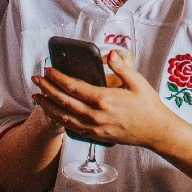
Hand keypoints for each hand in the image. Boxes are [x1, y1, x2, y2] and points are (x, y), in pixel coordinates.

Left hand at [33, 49, 180, 152]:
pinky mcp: (96, 136)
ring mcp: (94, 128)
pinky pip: (72, 127)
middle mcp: (95, 115)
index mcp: (104, 99)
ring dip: (48, 106)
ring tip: (36, 97)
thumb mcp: (137, 82)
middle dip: (47, 89)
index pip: (73, 87)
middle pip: (64, 101)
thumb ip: (121, 68)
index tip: (48, 70)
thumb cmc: (148, 106)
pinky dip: (59, 119)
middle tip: (35, 79)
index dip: (58, 78)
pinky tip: (53, 113)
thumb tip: (109, 54)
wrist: (156, 131)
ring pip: (64, 117)